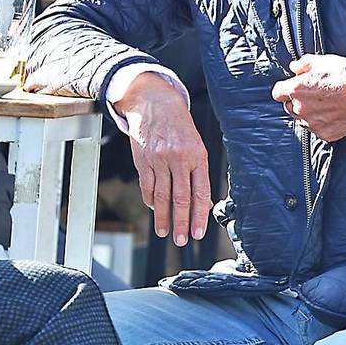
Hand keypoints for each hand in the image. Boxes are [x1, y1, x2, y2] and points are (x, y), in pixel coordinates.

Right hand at [116, 73, 210, 245]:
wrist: (156, 104)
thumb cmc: (180, 128)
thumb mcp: (197, 146)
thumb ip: (199, 174)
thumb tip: (202, 204)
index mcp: (198, 156)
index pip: (200, 192)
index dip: (199, 215)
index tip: (197, 233)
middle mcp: (179, 158)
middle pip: (180, 198)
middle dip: (181, 223)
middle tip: (181, 240)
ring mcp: (159, 159)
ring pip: (161, 196)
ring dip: (163, 217)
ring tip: (165, 232)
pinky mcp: (143, 160)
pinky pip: (147, 186)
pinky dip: (150, 200)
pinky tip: (154, 209)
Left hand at [272, 54, 345, 142]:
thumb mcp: (322, 61)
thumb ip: (303, 64)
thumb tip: (295, 68)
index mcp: (296, 90)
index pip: (277, 93)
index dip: (284, 88)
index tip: (292, 86)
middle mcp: (301, 109)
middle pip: (289, 107)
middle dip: (297, 100)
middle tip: (313, 93)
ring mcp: (313, 124)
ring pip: (303, 120)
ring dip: (309, 113)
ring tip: (326, 104)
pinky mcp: (326, 134)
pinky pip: (318, 129)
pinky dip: (323, 123)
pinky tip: (334, 113)